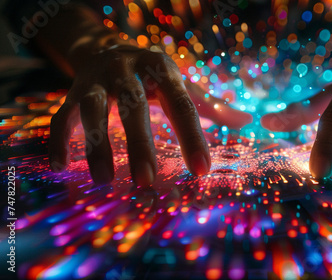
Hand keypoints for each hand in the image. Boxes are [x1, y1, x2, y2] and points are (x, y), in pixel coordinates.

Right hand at [49, 45, 211, 185]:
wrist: (108, 49)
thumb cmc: (153, 76)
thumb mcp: (181, 84)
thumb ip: (210, 105)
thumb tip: (246, 121)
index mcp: (161, 69)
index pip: (181, 104)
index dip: (192, 136)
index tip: (201, 170)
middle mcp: (127, 71)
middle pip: (133, 105)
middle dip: (140, 143)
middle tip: (147, 180)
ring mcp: (97, 81)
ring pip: (93, 110)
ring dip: (97, 144)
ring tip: (105, 180)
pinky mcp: (73, 93)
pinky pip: (62, 116)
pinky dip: (59, 140)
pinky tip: (61, 166)